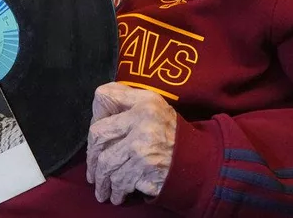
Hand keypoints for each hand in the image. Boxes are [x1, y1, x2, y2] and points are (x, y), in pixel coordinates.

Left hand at [86, 82, 176, 204]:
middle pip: (98, 134)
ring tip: (101, 188)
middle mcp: (143, 119)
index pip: (104, 97)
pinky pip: (119, 180)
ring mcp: (142, 145)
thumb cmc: (171, 135)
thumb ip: (128, 104)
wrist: (200, 162)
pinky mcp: (145, 168)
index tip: (97, 133)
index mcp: (144, 100)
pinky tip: (116, 194)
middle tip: (93, 169)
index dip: (95, 115)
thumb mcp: (155, 108)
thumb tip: (97, 117)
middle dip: (91, 156)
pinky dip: (115, 190)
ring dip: (100, 180)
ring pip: (105, 163)